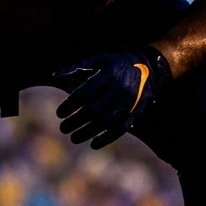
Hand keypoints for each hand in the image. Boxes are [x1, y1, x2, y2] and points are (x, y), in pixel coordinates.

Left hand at [54, 46, 171, 148]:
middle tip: (63, 128)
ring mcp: (128, 103)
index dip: (70, 105)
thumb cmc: (116, 65)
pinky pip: (120, 129)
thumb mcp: (98, 60)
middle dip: (75, 121)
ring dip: (87, 132)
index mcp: (108, 75)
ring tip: (73, 138)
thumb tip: (55, 75)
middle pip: (93, 110)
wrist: (149, 69)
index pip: (84, 93)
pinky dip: (106, 138)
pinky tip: (93, 144)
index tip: (59, 113)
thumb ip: (77, 68)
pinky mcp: (135, 113)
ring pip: (105, 122)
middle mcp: (119, 89)